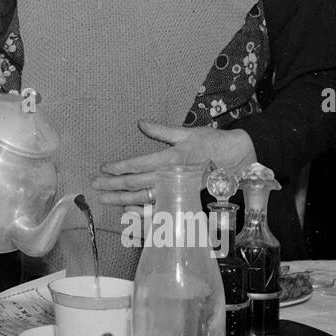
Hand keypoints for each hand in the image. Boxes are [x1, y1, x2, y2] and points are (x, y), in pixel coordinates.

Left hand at [90, 121, 255, 205]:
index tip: (104, 168)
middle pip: (138, 184)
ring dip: (124, 200)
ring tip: (106, 199)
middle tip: (96, 186)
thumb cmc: (212, 142)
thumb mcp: (186, 132)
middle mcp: (173, 176)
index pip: (139, 165)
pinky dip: (144, 211)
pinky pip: (161, 208)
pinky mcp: (184, 199)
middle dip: (115, 186)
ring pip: (147, 199)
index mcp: (172, 158)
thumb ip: (161, 130)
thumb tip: (140, 123)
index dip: (120, 168)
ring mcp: (179, 190)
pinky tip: (129, 212)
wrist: (239, 158)